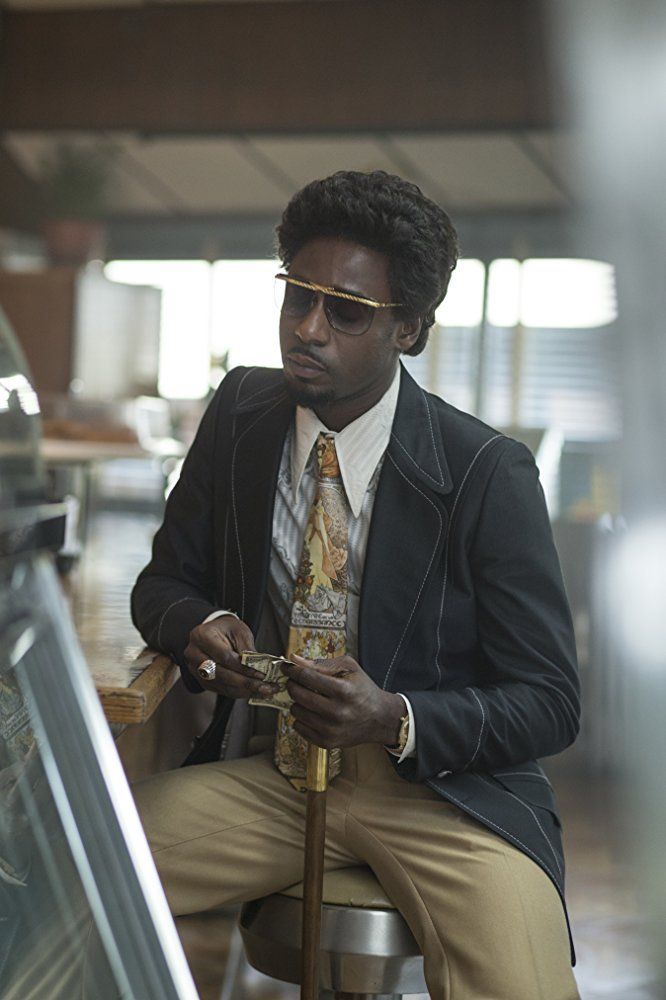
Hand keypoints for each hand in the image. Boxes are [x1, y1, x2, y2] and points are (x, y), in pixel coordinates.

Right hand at [185, 616, 279, 699]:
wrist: (215, 632)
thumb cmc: (227, 629)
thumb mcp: (240, 631)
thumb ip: (247, 649)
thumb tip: (258, 668)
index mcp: (202, 636)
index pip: (224, 657)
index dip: (243, 668)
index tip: (261, 674)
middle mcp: (194, 654)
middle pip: (222, 674)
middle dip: (246, 683)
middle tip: (265, 688)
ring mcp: (195, 669)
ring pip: (222, 685)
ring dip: (244, 691)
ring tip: (263, 692)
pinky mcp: (202, 680)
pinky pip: (221, 690)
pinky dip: (239, 693)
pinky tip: (253, 692)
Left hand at [282, 654, 404, 748]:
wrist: (380, 718)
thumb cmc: (362, 689)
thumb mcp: (349, 668)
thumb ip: (321, 663)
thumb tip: (294, 659)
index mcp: (343, 690)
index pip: (307, 676)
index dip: (292, 670)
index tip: (286, 667)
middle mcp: (336, 712)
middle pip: (298, 694)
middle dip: (293, 684)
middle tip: (297, 681)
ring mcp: (331, 730)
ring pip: (296, 711)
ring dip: (298, 702)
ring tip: (309, 698)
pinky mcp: (327, 742)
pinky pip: (298, 727)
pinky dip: (301, 718)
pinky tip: (312, 712)